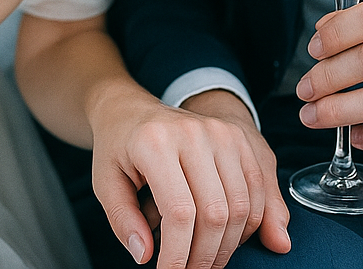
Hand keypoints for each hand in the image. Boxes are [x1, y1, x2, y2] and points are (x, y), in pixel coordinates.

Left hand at [91, 87, 289, 267]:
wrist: (132, 109)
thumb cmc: (118, 147)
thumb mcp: (104, 182)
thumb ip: (123, 220)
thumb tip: (145, 255)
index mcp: (156, 142)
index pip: (179, 213)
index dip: (178, 255)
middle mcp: (193, 132)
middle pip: (216, 213)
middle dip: (205, 257)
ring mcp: (220, 132)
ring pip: (241, 205)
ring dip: (228, 245)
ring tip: (205, 258)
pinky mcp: (237, 136)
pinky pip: (257, 188)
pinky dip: (249, 222)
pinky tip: (226, 235)